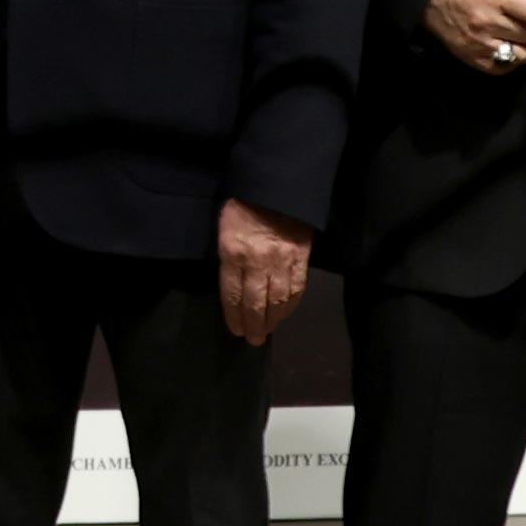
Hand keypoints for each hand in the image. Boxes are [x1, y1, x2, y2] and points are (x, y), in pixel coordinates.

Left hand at [216, 196, 315, 345]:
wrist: (275, 186)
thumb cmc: (242, 205)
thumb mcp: (224, 230)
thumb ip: (227, 259)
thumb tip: (233, 289)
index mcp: (233, 252)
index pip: (231, 294)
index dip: (234, 316)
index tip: (235, 330)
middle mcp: (257, 261)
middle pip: (255, 303)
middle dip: (254, 325)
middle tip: (253, 340)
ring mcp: (282, 260)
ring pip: (277, 300)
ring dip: (273, 319)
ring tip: (267, 330)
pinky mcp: (301, 257)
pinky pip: (297, 288)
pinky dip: (291, 305)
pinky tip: (284, 313)